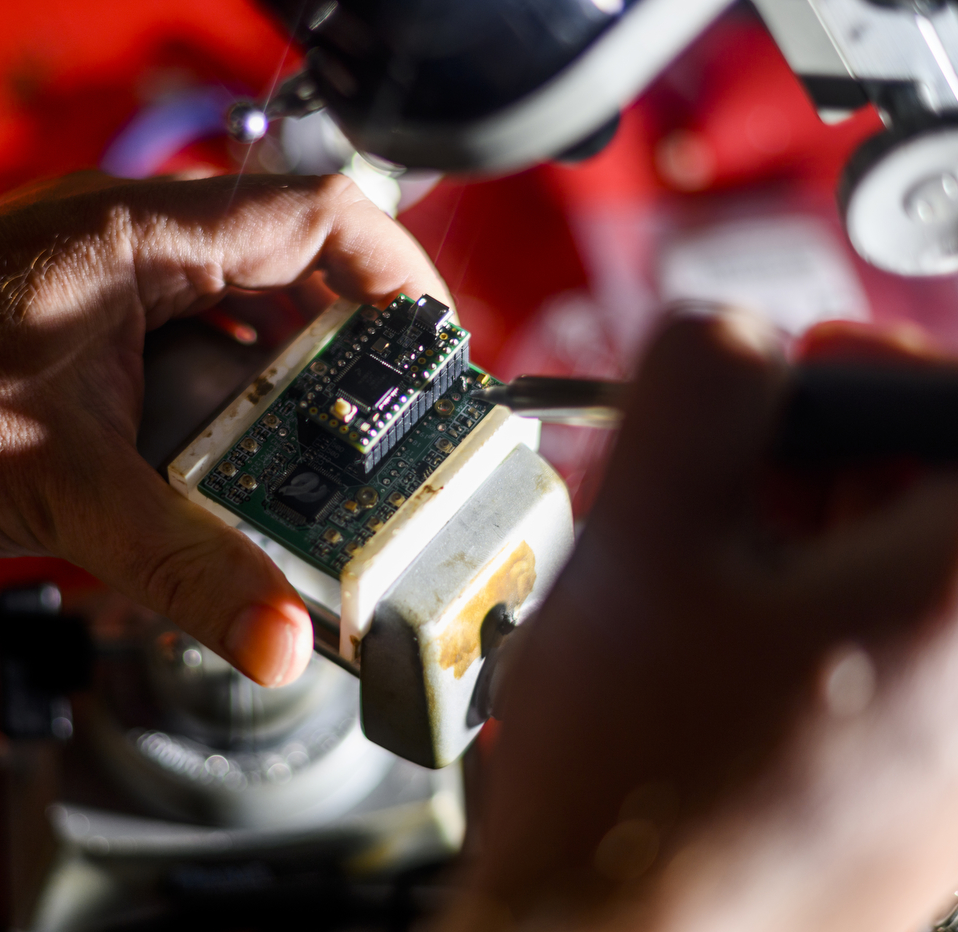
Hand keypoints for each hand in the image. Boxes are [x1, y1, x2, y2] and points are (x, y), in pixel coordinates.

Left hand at [0, 173, 447, 686]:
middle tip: (390, 431)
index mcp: (145, 238)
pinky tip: (233, 457)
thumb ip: (185, 566)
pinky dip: (230, 385)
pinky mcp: (84, 306)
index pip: (322, 216)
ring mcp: (108, 266)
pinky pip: (191, 329)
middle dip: (353, 348)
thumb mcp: (65, 492)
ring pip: (243, 301)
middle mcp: (134, 233)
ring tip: (324, 457)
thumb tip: (287, 641)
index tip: (437, 356)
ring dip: (289, 373)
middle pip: (296, 264)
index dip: (400, 281)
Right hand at [444, 311, 957, 931]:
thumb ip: (699, 391)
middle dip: (815, 461)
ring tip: (686, 572)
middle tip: (712, 479)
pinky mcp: (921, 799)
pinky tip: (704, 648)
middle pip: (935, 496)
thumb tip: (731, 335)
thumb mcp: (643, 539)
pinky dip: (805, 620)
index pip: (956, 409)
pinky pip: (886, 661)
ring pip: (904, 580)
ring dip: (800, 540)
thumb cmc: (639, 784)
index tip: (795, 374)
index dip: (868, 373)